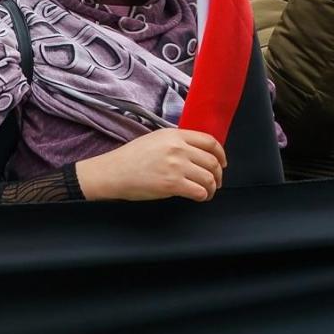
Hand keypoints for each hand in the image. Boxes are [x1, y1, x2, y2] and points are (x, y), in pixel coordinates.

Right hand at [75, 128, 226, 201]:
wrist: (111, 172)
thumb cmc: (129, 159)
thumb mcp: (154, 140)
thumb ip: (176, 143)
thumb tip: (197, 153)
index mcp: (174, 135)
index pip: (210, 142)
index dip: (221, 154)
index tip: (221, 163)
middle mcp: (178, 148)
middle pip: (212, 162)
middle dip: (217, 175)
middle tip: (215, 182)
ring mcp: (176, 166)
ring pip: (209, 178)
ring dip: (212, 188)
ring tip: (207, 192)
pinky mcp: (172, 184)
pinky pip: (199, 191)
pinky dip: (203, 196)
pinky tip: (198, 197)